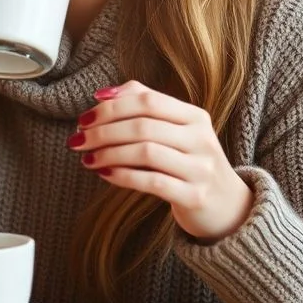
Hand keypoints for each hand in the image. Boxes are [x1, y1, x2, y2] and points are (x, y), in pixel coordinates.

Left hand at [69, 80, 253, 241]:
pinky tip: (104, 174)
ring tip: (87, 158)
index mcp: (195, 116)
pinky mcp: (194, 196)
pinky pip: (152, 182)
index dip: (112, 106)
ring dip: (109, 153)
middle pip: (143, 125)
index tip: (84, 118)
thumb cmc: (188, 162)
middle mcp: (201, 138)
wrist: (226, 207)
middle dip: (103, 132)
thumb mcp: (176, 131)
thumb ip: (144, 106)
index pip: (148, 100)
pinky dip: (123, 176)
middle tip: (77, 140)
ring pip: (146, 152)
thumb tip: (102, 95)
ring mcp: (200, 168)